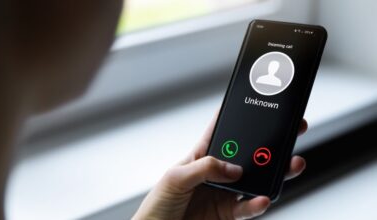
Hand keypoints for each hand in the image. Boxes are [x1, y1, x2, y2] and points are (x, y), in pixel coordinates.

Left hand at [133, 112, 306, 219]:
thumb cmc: (159, 204)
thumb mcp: (176, 178)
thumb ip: (205, 169)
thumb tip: (233, 168)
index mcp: (201, 156)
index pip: (221, 131)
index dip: (235, 117)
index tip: (255, 103)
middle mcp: (217, 172)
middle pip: (247, 154)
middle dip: (268, 144)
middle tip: (288, 132)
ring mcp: (225, 192)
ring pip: (255, 179)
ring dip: (274, 172)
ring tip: (290, 164)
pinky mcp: (228, 212)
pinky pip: (248, 207)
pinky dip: (258, 203)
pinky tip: (264, 198)